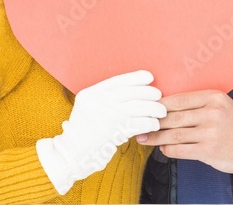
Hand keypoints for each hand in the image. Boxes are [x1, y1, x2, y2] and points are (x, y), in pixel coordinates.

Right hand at [36, 70, 166, 193]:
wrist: (71, 154)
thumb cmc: (84, 132)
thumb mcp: (88, 107)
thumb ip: (105, 98)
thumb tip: (135, 90)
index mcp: (91, 93)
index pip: (118, 80)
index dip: (136, 78)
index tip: (149, 77)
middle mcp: (98, 102)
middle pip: (131, 92)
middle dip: (149, 93)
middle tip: (159, 96)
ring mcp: (106, 115)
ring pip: (138, 107)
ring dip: (154, 108)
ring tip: (161, 112)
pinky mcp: (115, 131)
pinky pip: (139, 123)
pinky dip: (150, 123)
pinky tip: (154, 124)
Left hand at [137, 90, 232, 173]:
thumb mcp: (221, 105)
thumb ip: (198, 103)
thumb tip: (166, 106)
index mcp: (213, 97)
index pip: (178, 99)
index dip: (159, 105)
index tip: (146, 109)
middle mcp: (211, 113)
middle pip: (173, 117)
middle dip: (153, 122)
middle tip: (138, 124)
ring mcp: (210, 132)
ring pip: (173, 134)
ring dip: (155, 138)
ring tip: (144, 138)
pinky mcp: (208, 150)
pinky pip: (179, 150)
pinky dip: (168, 149)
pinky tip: (163, 148)